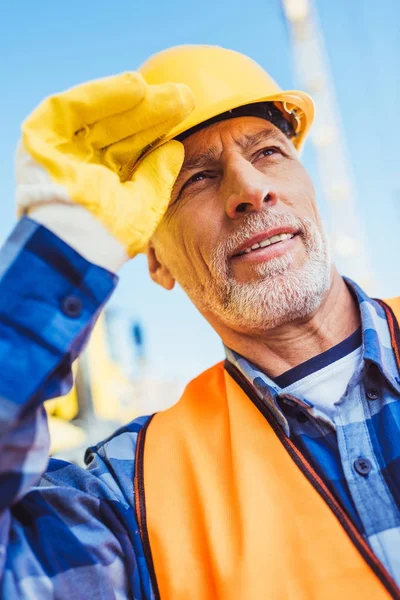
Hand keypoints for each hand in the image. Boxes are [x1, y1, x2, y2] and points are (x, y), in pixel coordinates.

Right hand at [16, 73, 193, 260]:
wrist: (73, 243)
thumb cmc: (108, 236)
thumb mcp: (142, 205)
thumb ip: (157, 176)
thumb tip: (175, 149)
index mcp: (104, 186)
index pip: (132, 150)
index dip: (158, 130)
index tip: (187, 115)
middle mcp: (82, 167)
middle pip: (119, 131)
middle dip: (152, 113)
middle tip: (186, 97)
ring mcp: (61, 152)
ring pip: (99, 116)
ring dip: (133, 101)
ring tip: (169, 92)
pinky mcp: (39, 138)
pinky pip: (72, 108)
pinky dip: (102, 94)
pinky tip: (135, 86)